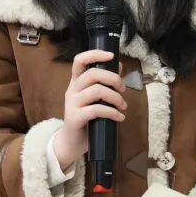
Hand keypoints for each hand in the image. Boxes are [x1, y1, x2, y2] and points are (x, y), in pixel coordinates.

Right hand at [52, 49, 125, 169]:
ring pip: (96, 91)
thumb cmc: (86, 118)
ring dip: (115, 97)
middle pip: (92, 74)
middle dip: (113, 78)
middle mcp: (72, 90)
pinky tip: (119, 117)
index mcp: (76, 82)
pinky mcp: (75, 118)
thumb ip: (104, 83)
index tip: (111, 56)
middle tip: (123, 89)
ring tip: (123, 106)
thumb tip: (119, 66)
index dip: (95, 54)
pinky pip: (96, 110)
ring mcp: (72, 104)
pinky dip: (112, 112)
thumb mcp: (95, 99)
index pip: (80, 61)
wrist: (72, 142)